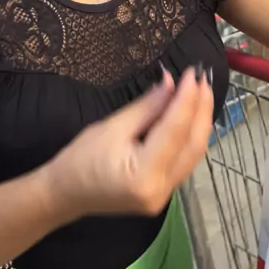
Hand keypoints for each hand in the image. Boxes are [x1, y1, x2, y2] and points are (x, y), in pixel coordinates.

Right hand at [47, 65, 213, 218]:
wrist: (65, 194)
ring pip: (194, 154)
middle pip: (193, 144)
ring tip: (201, 92)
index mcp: (144, 175)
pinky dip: (190, 136)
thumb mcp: (112, 127)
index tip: (193, 73)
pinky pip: (185, 160)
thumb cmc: (80, 160)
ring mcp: (165, 195)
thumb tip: (171, 83)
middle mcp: (161, 190)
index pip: (175, 131)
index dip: (187, 99)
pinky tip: (191, 115)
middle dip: (201, 109)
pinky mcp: (164, 192)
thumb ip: (147, 107)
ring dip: (199, 121)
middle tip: (203, 78)